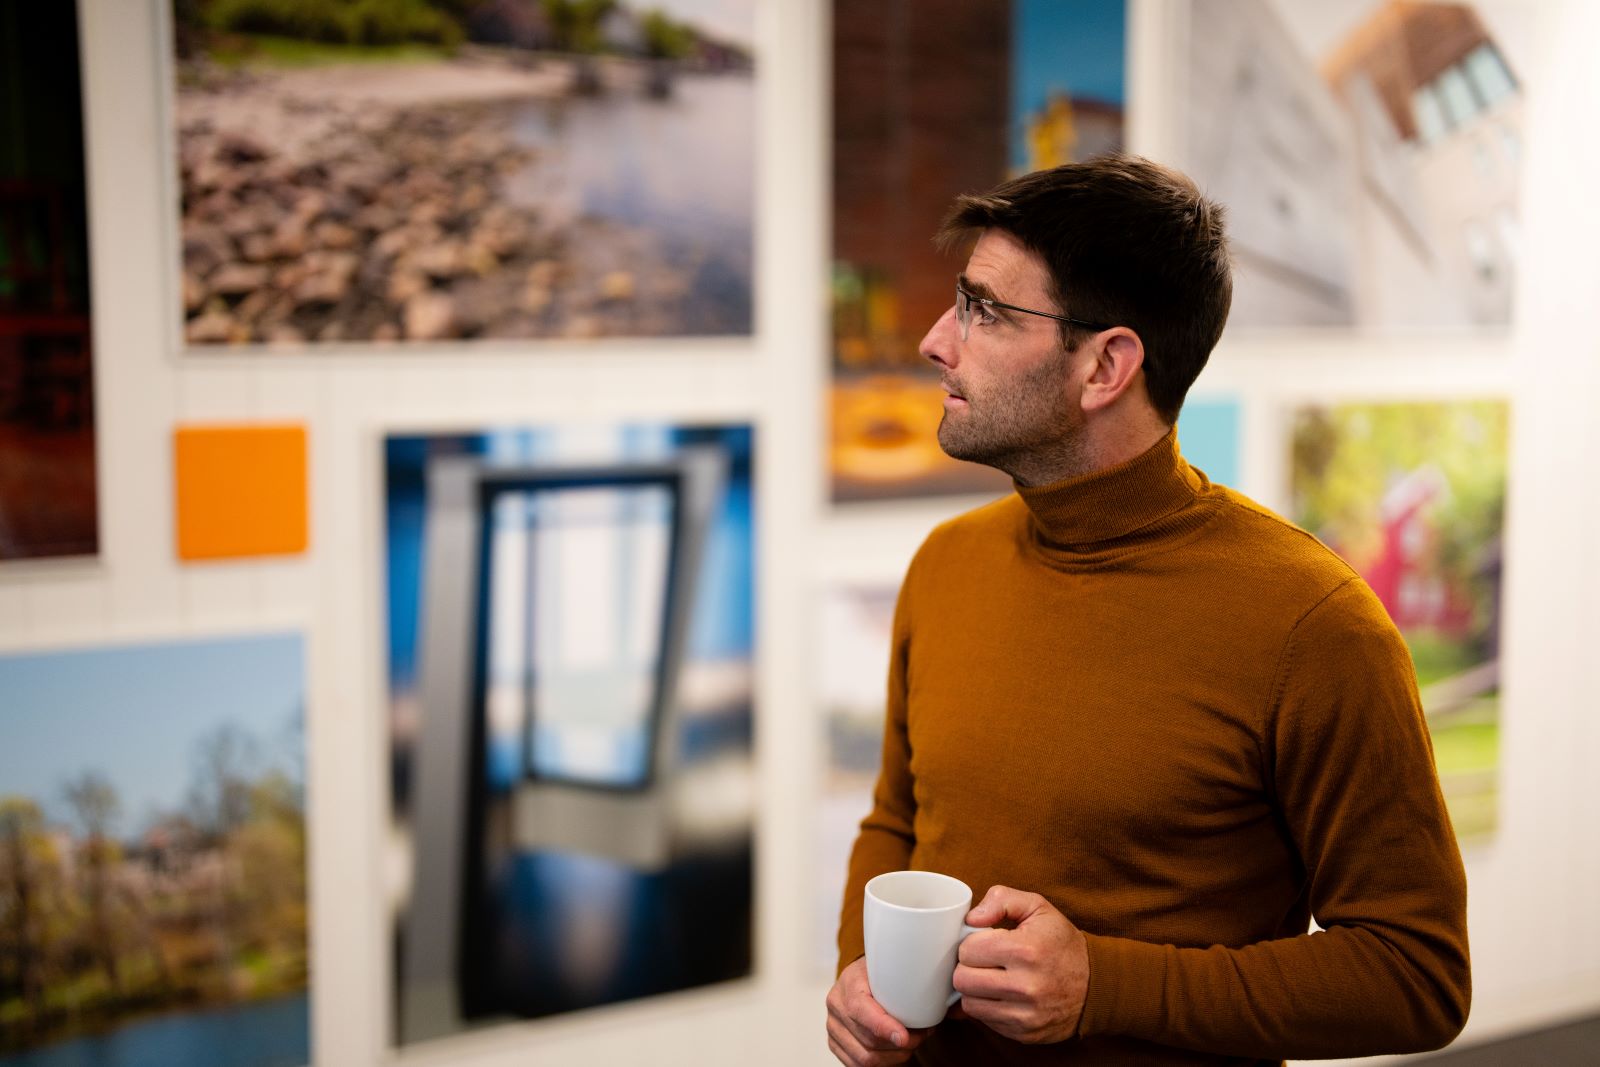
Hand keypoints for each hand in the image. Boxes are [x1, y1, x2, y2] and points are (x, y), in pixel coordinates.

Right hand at [826, 956, 928, 1065]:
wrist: (858, 977)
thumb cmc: (877, 972)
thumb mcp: (889, 966)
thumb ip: (905, 980)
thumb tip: (937, 1001)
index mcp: (849, 983)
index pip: (860, 1009)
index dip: (884, 1027)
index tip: (904, 1037)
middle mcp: (837, 1006)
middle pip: (869, 1039)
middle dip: (901, 1045)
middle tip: (921, 1036)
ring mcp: (833, 1027)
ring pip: (866, 1058)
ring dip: (894, 1057)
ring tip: (910, 1045)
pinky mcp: (835, 1043)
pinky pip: (857, 1065)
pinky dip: (882, 1063)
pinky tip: (895, 1053)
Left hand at [952, 885, 1088, 1043]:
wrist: (1095, 985)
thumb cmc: (1061, 943)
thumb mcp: (1037, 907)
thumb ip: (1001, 900)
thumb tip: (971, 919)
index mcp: (1025, 950)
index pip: (968, 950)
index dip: (971, 943)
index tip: (983, 942)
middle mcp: (1025, 986)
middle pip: (962, 979)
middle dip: (967, 966)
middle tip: (983, 961)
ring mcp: (1024, 1014)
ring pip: (969, 1003)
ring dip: (974, 989)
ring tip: (990, 977)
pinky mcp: (1023, 1033)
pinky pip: (984, 1020)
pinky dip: (986, 1006)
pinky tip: (1001, 994)